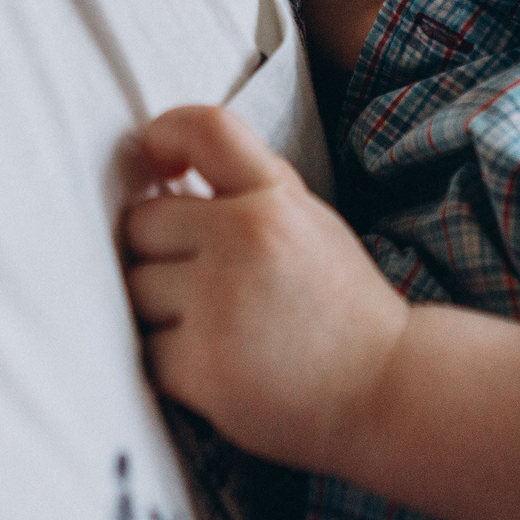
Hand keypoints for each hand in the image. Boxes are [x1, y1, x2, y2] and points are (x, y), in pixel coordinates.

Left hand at [122, 105, 409, 472]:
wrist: (385, 390)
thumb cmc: (339, 308)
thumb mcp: (311, 222)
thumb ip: (249, 189)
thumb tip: (166, 167)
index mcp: (277, 199)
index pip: (207, 129)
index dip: (166, 132)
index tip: (157, 157)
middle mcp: (246, 237)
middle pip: (142, 223)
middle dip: (161, 254)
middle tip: (206, 286)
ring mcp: (219, 301)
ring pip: (135, 288)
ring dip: (161, 312)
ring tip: (218, 330)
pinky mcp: (200, 363)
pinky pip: (144, 350)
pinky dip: (170, 364)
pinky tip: (218, 367)